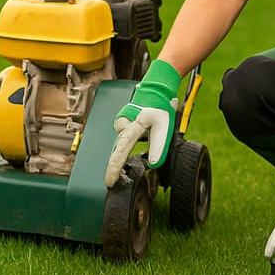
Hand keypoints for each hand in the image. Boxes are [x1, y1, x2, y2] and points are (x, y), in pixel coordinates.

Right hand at [104, 59, 180, 186]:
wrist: (155, 90)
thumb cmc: (160, 108)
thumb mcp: (165, 126)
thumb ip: (159, 146)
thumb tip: (153, 164)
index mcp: (133, 126)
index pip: (121, 151)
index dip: (114, 168)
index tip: (110, 182)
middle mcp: (123, 125)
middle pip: (117, 151)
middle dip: (115, 167)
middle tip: (113, 183)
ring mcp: (120, 124)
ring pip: (121, 145)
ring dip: (122, 156)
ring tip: (124, 162)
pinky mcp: (122, 125)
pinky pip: (122, 141)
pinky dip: (124, 149)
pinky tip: (132, 145)